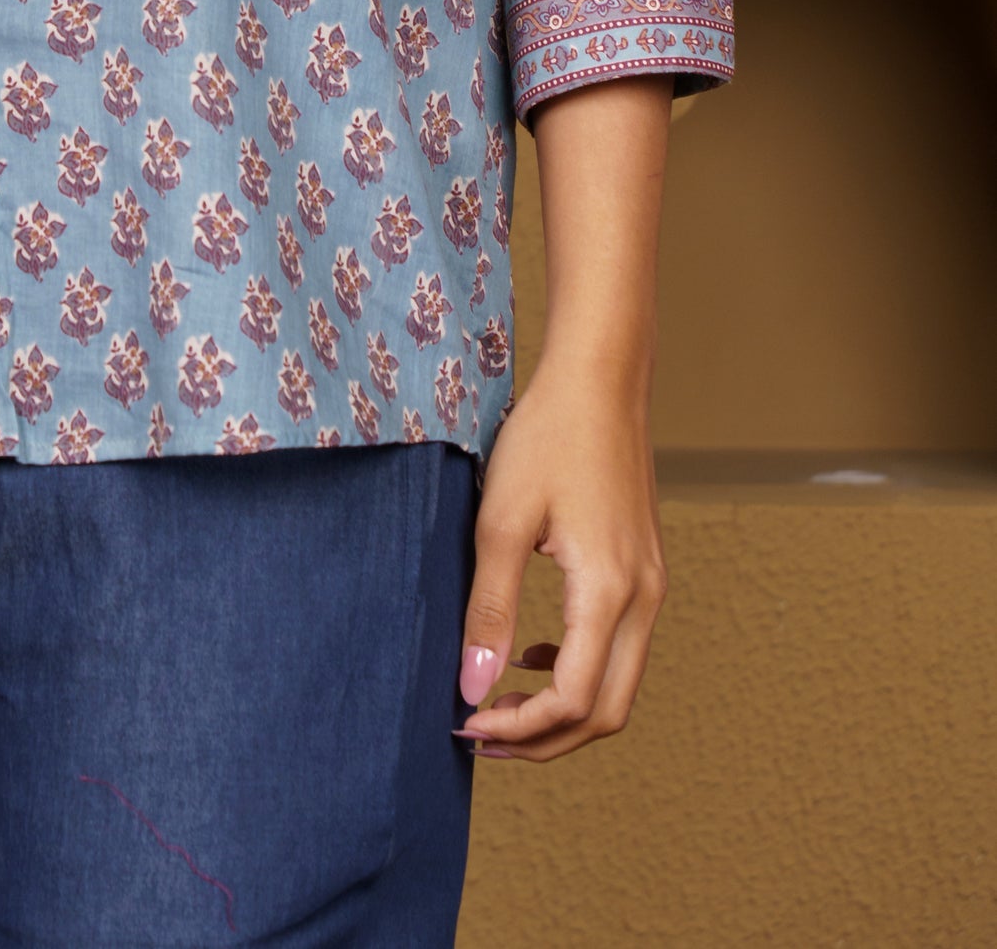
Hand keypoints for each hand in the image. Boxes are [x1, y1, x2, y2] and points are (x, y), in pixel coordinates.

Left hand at [452, 352, 667, 761]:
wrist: (599, 378)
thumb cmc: (547, 436)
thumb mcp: (500, 520)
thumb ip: (490, 609)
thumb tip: (473, 687)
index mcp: (609, 591)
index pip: (573, 700)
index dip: (520, 728)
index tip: (465, 725)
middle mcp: (644, 599)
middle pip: (605, 712)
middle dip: (544, 738)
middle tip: (481, 736)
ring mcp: (651, 586)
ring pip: (616, 686)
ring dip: (561, 710)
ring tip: (498, 704)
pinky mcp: (644, 572)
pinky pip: (619, 648)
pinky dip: (578, 670)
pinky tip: (532, 652)